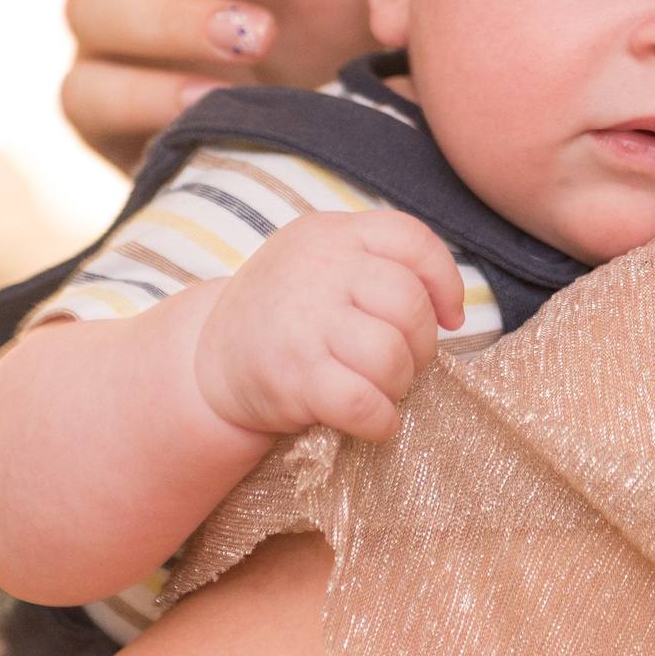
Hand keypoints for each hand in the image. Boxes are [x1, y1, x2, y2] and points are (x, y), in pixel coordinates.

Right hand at [191, 211, 467, 443]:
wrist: (204, 361)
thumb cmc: (286, 314)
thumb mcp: (321, 263)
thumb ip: (377, 264)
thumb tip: (450, 308)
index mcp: (330, 233)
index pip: (410, 239)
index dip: (445, 281)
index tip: (449, 317)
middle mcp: (317, 269)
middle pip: (408, 304)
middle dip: (421, 344)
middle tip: (403, 362)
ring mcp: (302, 323)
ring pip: (392, 356)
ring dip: (400, 383)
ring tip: (381, 388)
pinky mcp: (292, 377)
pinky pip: (364, 403)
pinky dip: (381, 421)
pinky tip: (375, 421)